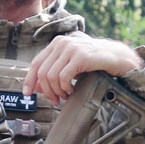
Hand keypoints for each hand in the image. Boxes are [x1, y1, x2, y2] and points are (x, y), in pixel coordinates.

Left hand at [23, 31, 142, 104]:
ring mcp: (71, 48)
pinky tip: (72, 91)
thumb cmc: (93, 62)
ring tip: (65, 95)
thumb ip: (54, 73)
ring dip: (57, 91)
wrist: (116, 57)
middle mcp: (62, 43)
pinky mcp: (80, 56)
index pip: (36, 63)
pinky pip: (63, 77)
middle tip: (55, 100)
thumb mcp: (70, 66)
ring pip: (51, 76)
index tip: (28, 93)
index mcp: (57, 43)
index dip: (29, 80)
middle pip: (42, 72)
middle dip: (47, 91)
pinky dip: (65, 88)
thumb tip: (36, 87)